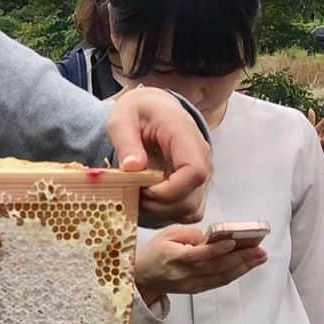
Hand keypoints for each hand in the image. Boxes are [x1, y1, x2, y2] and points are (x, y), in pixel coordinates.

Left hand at [107, 87, 210, 225]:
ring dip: (159, 212)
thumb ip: (126, 141)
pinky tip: (145, 202)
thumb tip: (133, 167)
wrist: (153, 109)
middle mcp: (201, 157)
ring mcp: (200, 174)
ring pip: (190, 210)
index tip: (141, 189)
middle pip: (191, 198)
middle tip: (129, 194)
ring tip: (135, 197)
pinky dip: (166, 214)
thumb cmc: (139, 113)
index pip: (194, 172)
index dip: (168, 190)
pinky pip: (187, 211)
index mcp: (185, 135)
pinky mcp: (194, 187)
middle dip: (156, 205)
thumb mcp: (122, 119)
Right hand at [134, 224, 266, 305]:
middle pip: (215, 267)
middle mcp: (183, 273)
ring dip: (243, 267)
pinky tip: (246, 266)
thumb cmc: (154, 252)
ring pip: (221, 277)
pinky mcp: (196, 289)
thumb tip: (214, 237)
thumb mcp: (167, 234)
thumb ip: (190, 234)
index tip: (233, 242)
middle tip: (258, 250)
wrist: (142, 276)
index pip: (197, 255)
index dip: (216, 250)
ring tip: (259, 257)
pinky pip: (219, 282)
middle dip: (240, 258)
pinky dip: (235, 274)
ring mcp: (190, 284)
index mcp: (173, 257)